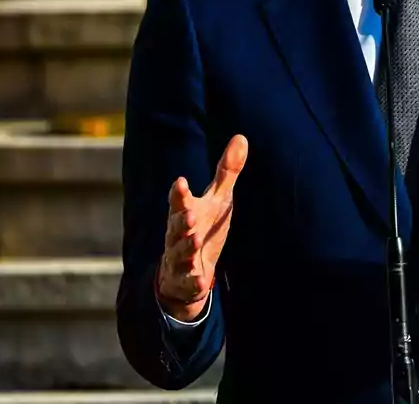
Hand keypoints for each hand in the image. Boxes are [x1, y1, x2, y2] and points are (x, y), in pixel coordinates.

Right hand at [156, 134, 248, 320]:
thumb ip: (226, 172)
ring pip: (180, 253)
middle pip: (177, 226)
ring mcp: (180, 258)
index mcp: (186, 213)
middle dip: (182, 220)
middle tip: (189, 215)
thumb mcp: (217, 199)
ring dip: (186, 247)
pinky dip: (194, 280)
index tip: (181, 182)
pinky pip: (190, 281)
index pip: (180, 201)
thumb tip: (241, 137)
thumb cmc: (202, 227)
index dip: (180, 193)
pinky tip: (201, 280)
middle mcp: (179, 234)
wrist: (185, 272)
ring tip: (194, 241)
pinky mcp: (187, 279)